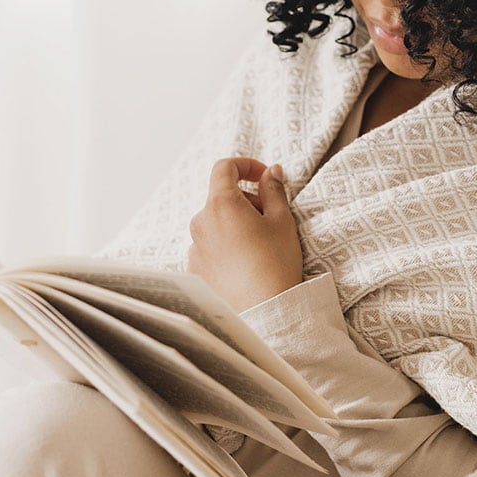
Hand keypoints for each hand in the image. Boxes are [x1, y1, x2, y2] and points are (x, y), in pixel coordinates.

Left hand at [187, 157, 303, 311]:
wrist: (264, 311)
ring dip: (235, 223)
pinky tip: (246, 264)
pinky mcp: (195, 269)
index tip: (264, 177)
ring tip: (260, 245)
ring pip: (216, 223)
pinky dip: (226, 245)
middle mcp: (201, 222)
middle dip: (246, 199)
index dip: (246, 166)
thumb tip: (270, 171)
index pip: (224, 167)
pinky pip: (210, 246)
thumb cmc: (276, 263)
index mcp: (221, 203)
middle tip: (270, 217)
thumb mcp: (282, 221)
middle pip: (221, 196)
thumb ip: (273, 190)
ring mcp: (195, 247)